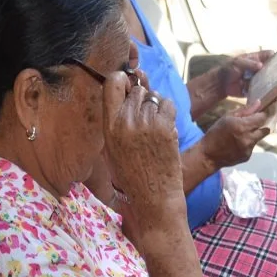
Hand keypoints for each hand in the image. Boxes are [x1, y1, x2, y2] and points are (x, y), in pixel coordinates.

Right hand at [101, 72, 183, 221]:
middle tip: (145, 117)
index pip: (112, 83)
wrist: (153, 196)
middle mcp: (126, 121)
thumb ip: (116, 119)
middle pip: (136, 90)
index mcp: (109, 126)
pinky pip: (168, 104)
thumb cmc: (132, 175)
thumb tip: (127, 89)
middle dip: (142, 98)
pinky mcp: (165, 127)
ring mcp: (146, 123)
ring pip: (153, 96)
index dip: (122, 79)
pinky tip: (165, 127)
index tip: (128, 84)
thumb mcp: (112, 148)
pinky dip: (168, 111)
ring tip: (155, 126)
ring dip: (156, 106)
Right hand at [202, 104, 270, 168]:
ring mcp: (249, 149)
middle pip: (266, 130)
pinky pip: (252, 148)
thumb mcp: (227, 117)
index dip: (261, 115)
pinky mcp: (247, 157)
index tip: (257, 115)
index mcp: (243, 126)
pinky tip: (237, 145)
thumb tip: (258, 103)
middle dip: (261, 127)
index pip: (262, 118)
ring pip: (258, 139)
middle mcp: (249, 138)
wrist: (208, 155)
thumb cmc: (215, 133)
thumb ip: (245, 111)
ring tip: (240, 136)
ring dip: (253, 136)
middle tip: (252, 125)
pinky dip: (247, 145)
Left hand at [221, 50, 273, 98]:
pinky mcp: (256, 89)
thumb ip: (249, 63)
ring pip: (270, 80)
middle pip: (273, 69)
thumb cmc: (229, 68)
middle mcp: (260, 68)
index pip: (270, 55)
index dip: (276, 57)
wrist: (221, 84)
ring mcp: (259, 79)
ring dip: (273, 84)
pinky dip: (266, 93)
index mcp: (257, 58)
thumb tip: (261, 66)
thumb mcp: (238, 63)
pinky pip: (263, 91)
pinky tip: (272, 95)